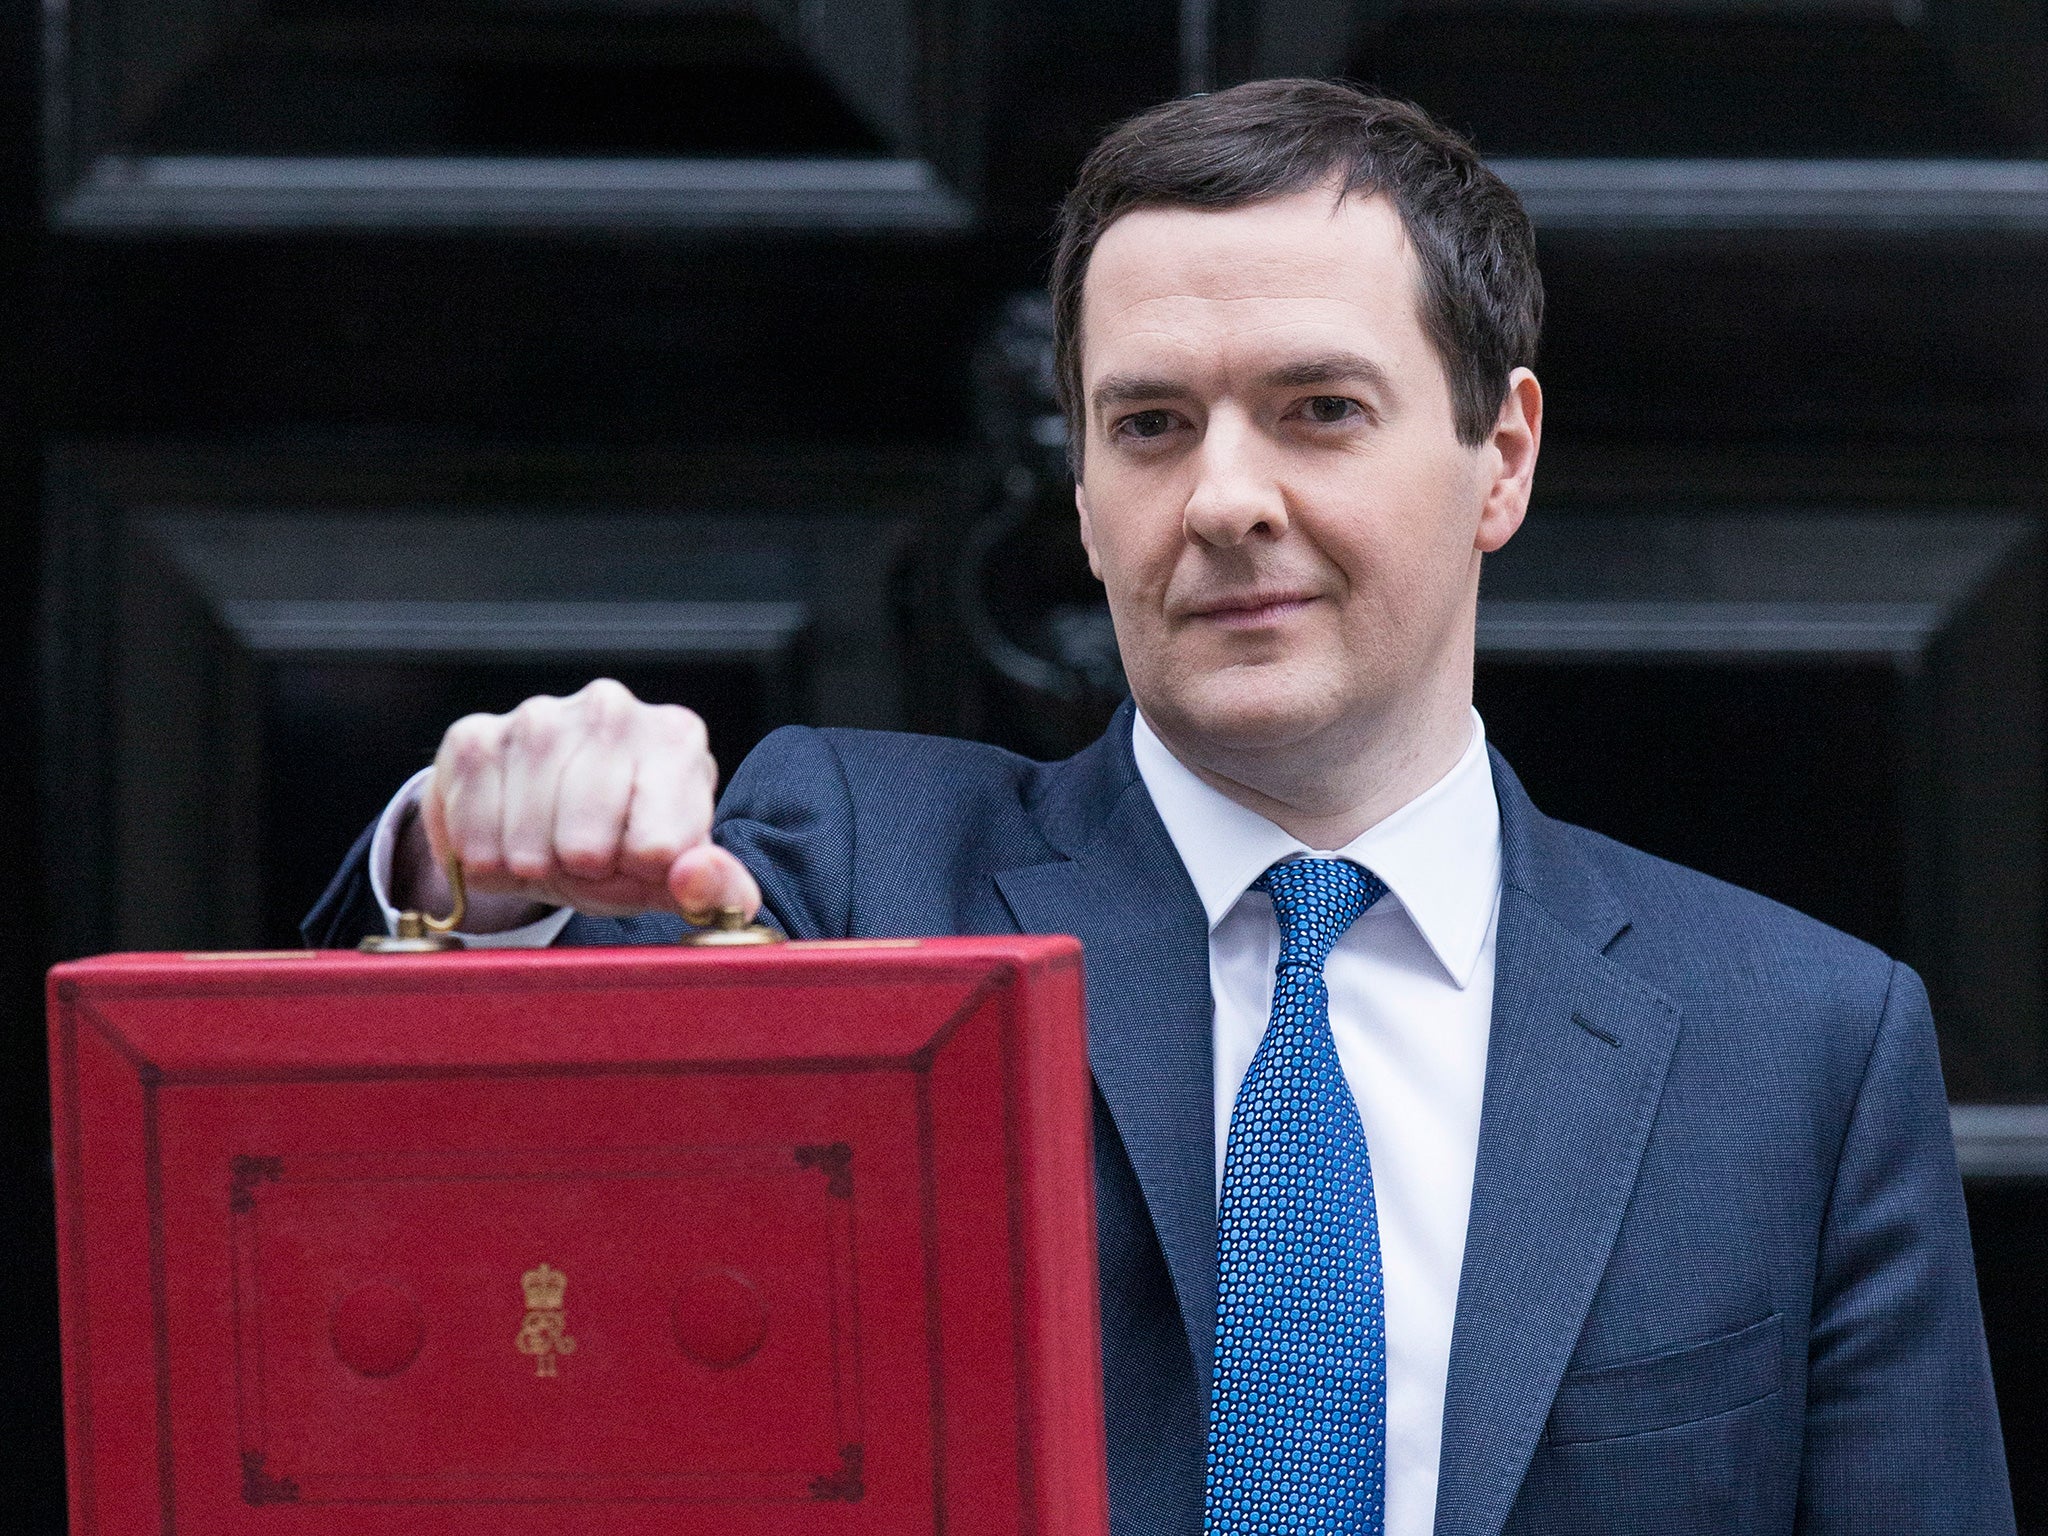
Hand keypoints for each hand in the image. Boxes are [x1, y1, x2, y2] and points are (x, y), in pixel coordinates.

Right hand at [395, 678, 761, 927]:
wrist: (554, 817)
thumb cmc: (631, 843)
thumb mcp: (681, 877)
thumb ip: (717, 889)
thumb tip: (692, 874)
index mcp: (676, 738)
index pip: (658, 847)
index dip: (638, 872)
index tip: (637, 856)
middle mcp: (611, 709)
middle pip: (584, 846)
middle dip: (583, 873)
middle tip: (587, 857)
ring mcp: (539, 715)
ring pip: (526, 844)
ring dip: (533, 868)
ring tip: (549, 849)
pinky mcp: (474, 735)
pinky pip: (470, 833)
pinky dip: (484, 858)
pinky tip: (507, 837)